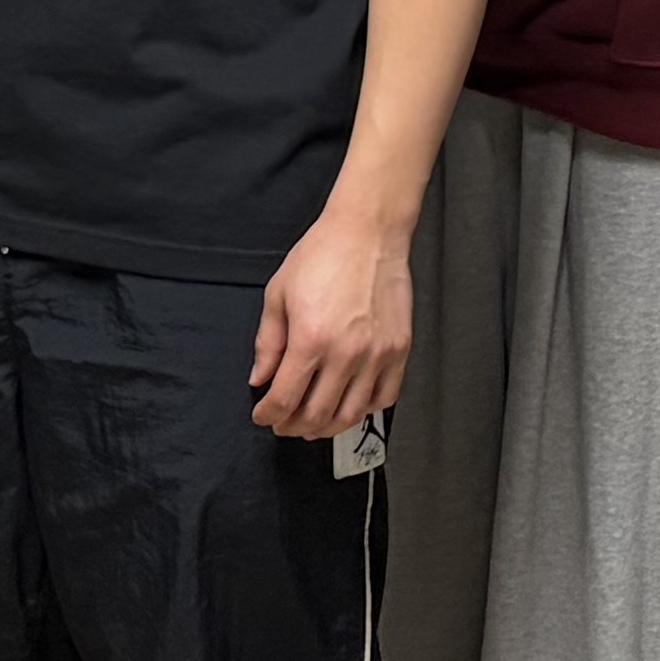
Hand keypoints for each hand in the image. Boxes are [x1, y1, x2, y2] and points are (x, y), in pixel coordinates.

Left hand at [249, 207, 412, 440]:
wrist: (367, 233)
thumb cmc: (323, 255)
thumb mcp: (278, 295)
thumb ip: (268, 343)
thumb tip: (260, 377)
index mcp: (310, 339)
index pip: (285, 398)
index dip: (269, 415)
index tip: (263, 416)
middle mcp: (346, 353)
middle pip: (317, 414)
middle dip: (293, 426)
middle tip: (284, 424)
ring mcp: (377, 355)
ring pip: (351, 414)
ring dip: (327, 427)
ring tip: (313, 424)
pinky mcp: (399, 350)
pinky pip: (384, 398)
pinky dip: (365, 410)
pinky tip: (350, 405)